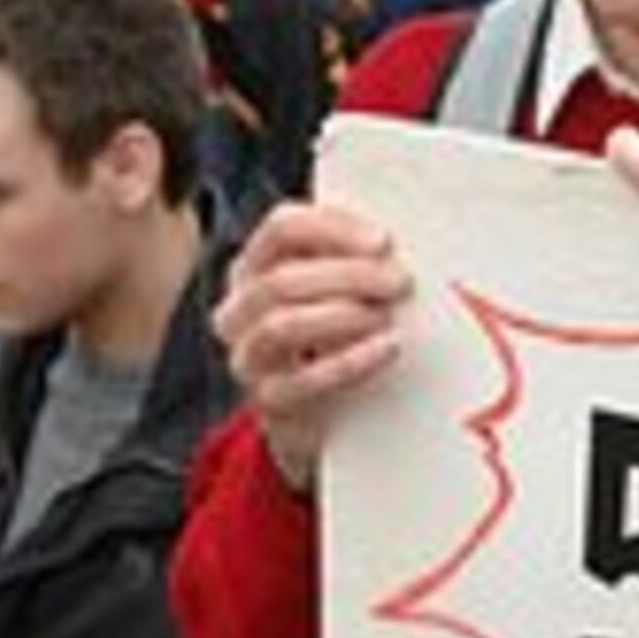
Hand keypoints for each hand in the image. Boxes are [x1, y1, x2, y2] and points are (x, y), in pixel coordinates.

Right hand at [214, 198, 413, 492]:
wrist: (327, 409)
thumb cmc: (337, 333)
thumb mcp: (338, 288)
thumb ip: (355, 260)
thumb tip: (393, 247)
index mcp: (254, 265)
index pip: (282, 228)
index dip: (333, 228)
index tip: (384, 242)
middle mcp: (239, 308)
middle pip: (282, 279)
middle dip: (348, 276)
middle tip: (399, 281)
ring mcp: (248, 356)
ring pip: (282, 325)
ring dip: (342, 316)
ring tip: (386, 317)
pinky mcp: (269, 400)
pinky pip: (303, 380)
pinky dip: (350, 361)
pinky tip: (386, 348)